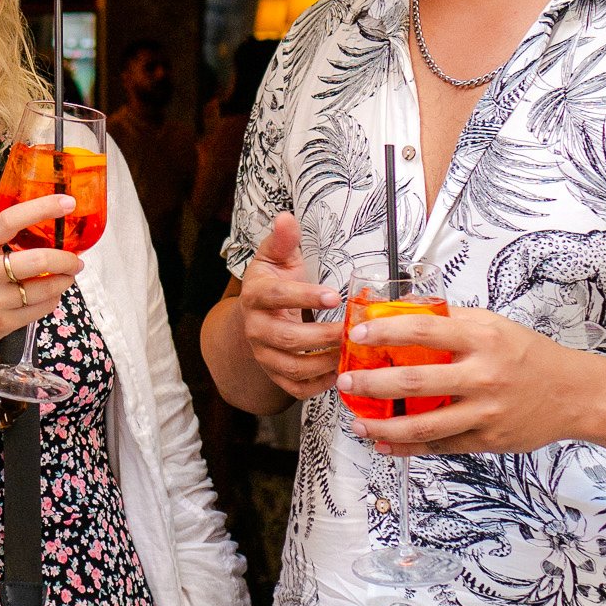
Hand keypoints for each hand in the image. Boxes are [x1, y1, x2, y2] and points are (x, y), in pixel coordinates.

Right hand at [0, 194, 83, 365]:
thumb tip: (31, 221)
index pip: (9, 221)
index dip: (42, 208)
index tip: (66, 203)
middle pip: (37, 260)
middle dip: (66, 257)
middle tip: (75, 256)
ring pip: (45, 287)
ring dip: (65, 278)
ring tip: (68, 274)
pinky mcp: (3, 324)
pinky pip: (41, 308)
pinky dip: (53, 297)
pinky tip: (52, 292)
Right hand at [238, 214, 343, 398]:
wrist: (254, 317)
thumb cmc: (273, 284)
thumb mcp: (276, 258)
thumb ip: (283, 240)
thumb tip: (286, 218)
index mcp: (255, 296)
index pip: (277, 297)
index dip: (305, 297)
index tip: (335, 296)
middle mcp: (255, 328)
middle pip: (286, 338)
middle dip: (322, 336)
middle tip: (351, 330)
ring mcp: (263, 354)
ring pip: (292, 366)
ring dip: (324, 362)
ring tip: (350, 351)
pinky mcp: (273, 374)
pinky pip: (294, 388)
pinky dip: (318, 385)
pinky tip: (340, 372)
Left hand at [339, 306, 588, 454]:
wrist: (573, 394)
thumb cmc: (528, 356)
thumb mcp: (493, 326)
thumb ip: (450, 320)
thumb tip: (402, 310)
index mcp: (482, 339)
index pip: (424, 330)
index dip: (386, 331)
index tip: (358, 334)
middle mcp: (483, 376)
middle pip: (415, 381)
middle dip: (371, 384)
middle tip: (345, 383)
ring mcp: (485, 412)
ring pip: (424, 425)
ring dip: (384, 427)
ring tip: (358, 423)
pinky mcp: (488, 440)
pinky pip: (440, 447)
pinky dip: (408, 448)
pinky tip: (385, 445)